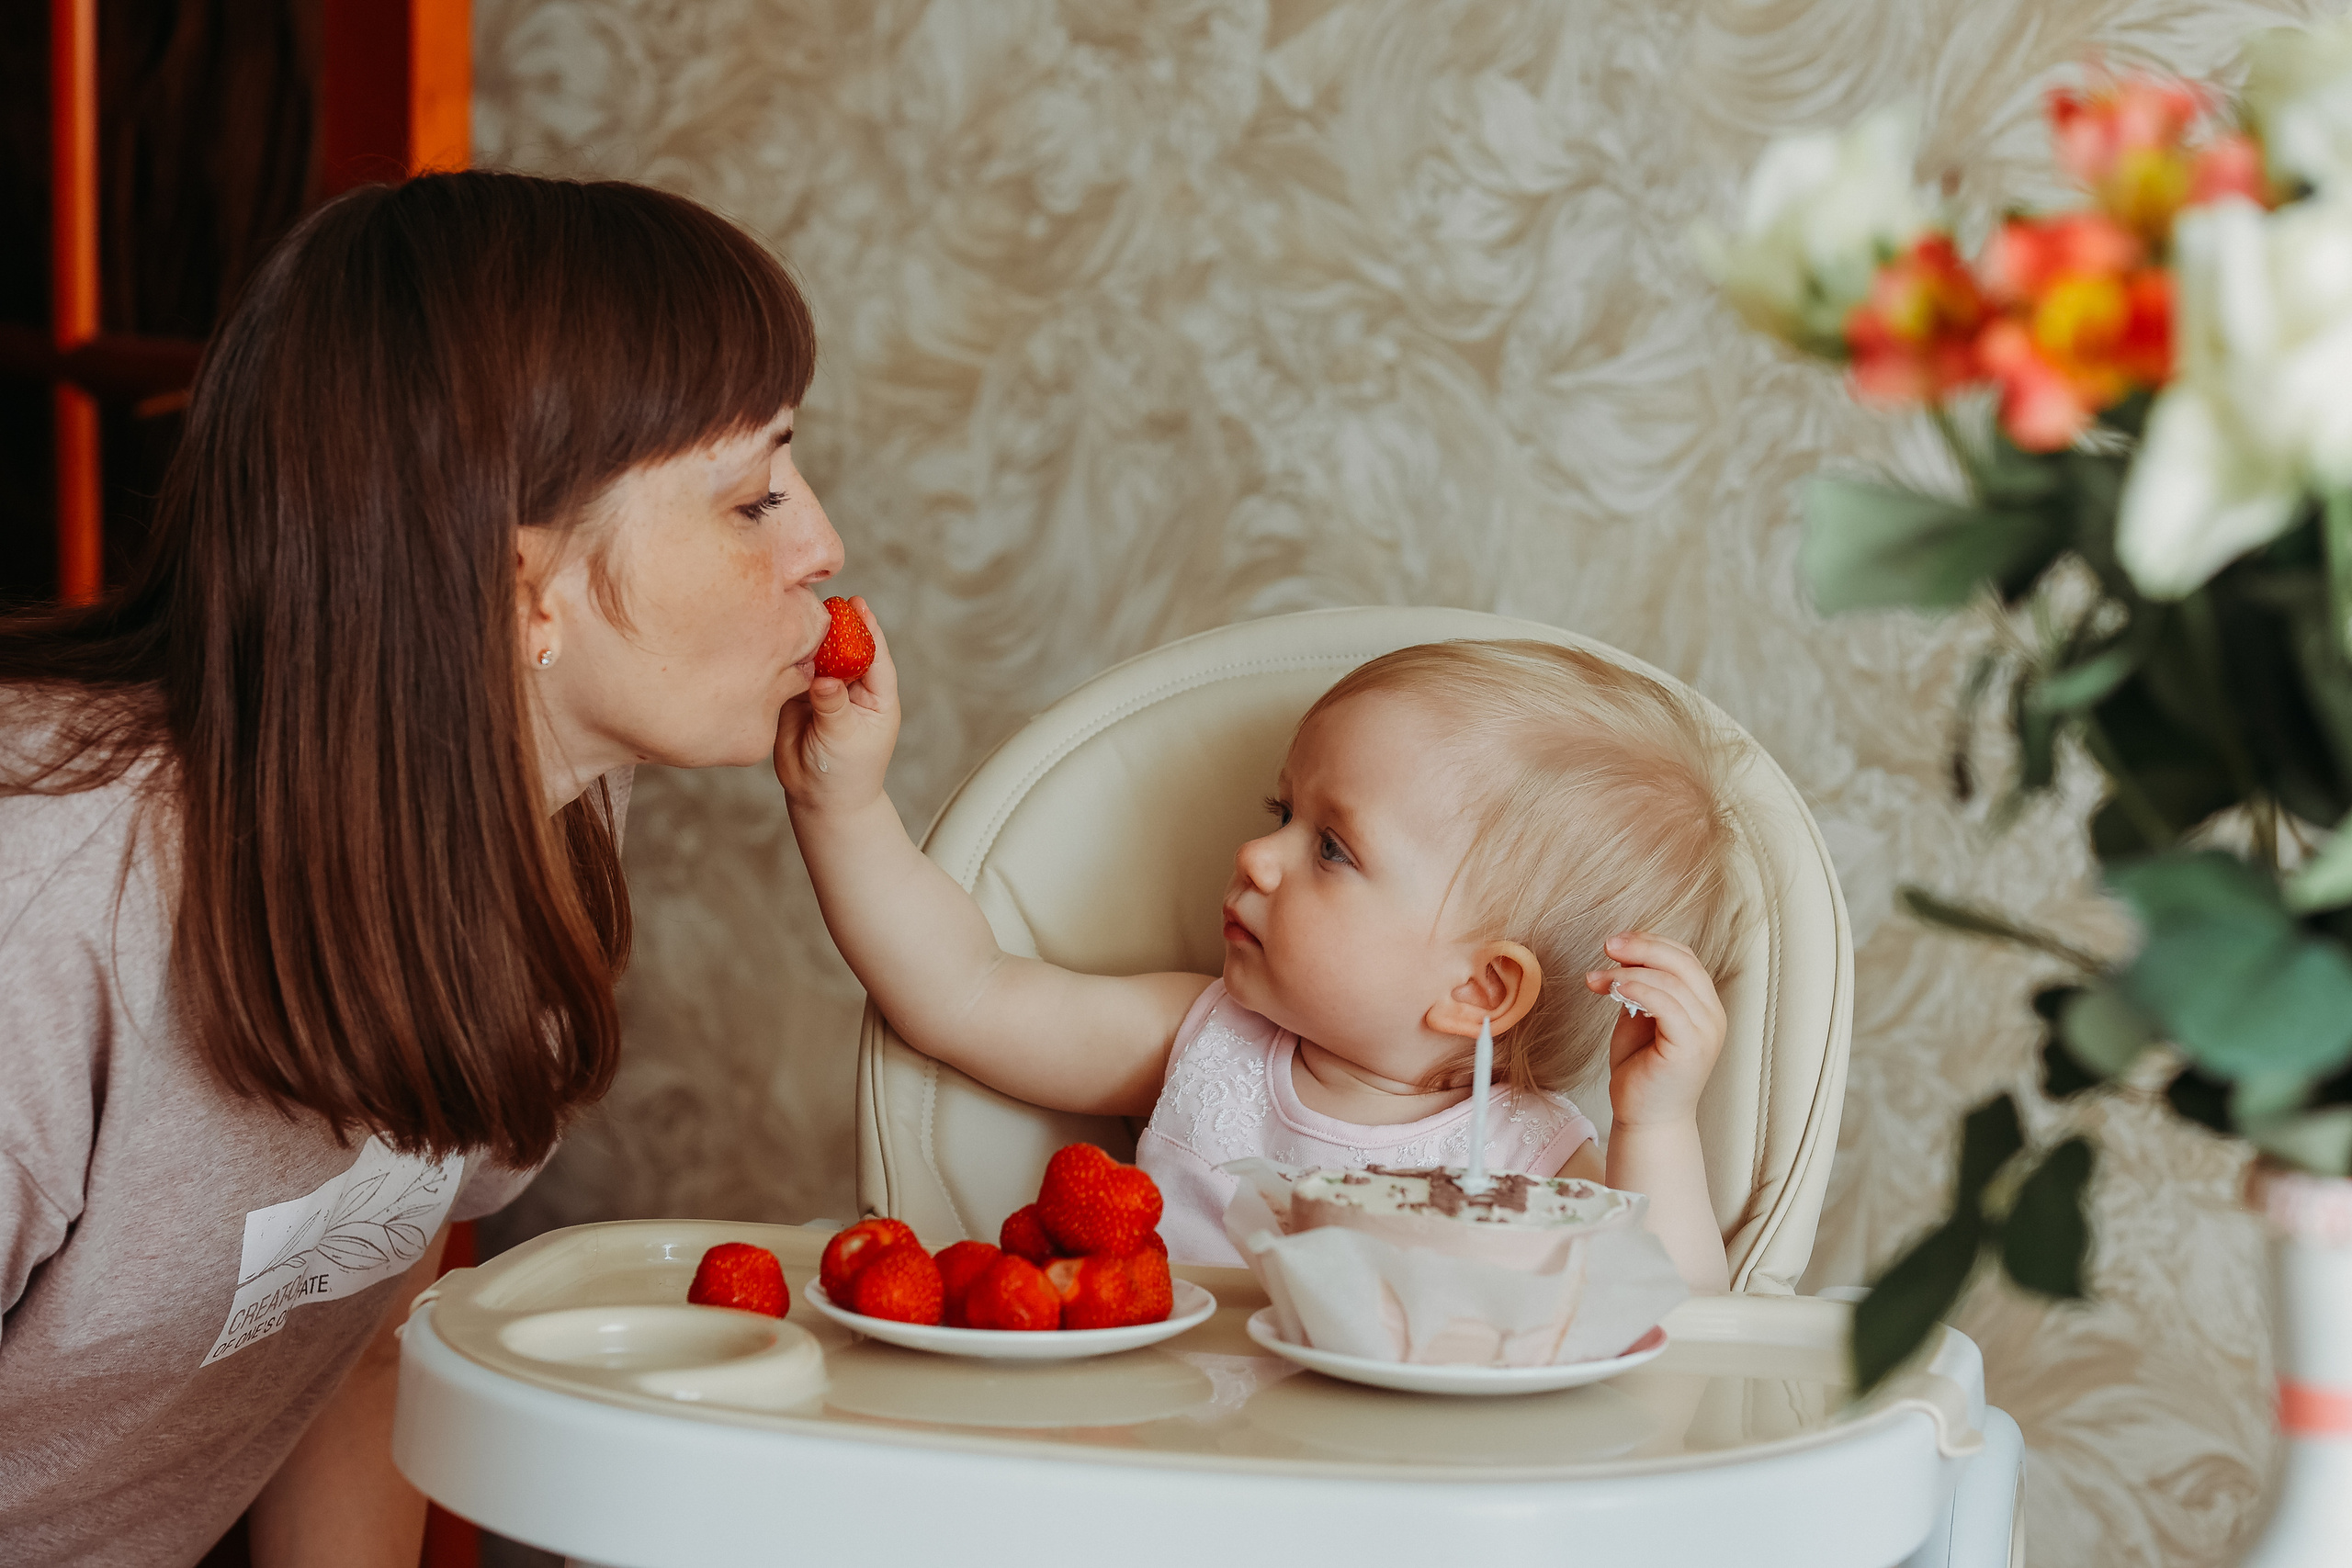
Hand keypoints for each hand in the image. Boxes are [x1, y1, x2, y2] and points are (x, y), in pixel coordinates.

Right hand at [774, 596, 898, 815]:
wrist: (818, 800)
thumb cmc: (846, 773)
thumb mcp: (845, 738)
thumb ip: (834, 706)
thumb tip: (823, 679)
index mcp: (877, 696)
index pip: (875, 655)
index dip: (867, 628)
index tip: (857, 604)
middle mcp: (852, 688)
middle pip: (845, 648)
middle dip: (836, 624)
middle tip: (823, 599)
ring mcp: (824, 691)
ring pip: (817, 657)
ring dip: (809, 637)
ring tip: (796, 611)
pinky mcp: (797, 697)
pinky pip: (792, 671)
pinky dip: (786, 656)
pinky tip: (775, 638)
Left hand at [1588, 932, 1725, 1129]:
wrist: (1645, 1119)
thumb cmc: (1641, 1072)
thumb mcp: (1639, 1020)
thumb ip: (1640, 990)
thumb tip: (1623, 960)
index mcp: (1703, 1005)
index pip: (1685, 958)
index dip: (1651, 943)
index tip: (1615, 943)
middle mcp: (1712, 1015)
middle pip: (1682, 962)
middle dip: (1642, 947)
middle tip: (1608, 946)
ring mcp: (1705, 1031)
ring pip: (1671, 981)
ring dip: (1629, 972)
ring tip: (1597, 978)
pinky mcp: (1690, 1047)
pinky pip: (1667, 1005)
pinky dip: (1639, 990)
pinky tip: (1614, 989)